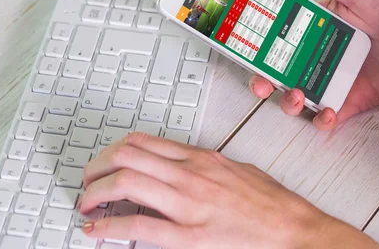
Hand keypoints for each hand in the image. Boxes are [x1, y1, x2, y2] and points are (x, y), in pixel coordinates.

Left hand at [80, 133, 378, 248]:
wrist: (291, 228)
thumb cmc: (270, 202)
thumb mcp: (236, 169)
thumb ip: (206, 166)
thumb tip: (181, 167)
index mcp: (202, 158)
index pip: (145, 142)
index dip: (114, 150)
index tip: (104, 162)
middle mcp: (191, 173)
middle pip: (127, 155)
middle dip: (97, 167)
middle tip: (88, 181)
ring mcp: (188, 203)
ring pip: (127, 181)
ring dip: (96, 192)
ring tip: (87, 202)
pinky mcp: (189, 236)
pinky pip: (138, 226)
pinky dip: (109, 227)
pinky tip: (97, 230)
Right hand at [250, 0, 378, 129]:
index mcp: (316, 26)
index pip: (277, 35)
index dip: (256, 42)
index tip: (239, 44)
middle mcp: (321, 53)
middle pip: (280, 70)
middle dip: (264, 79)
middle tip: (261, 81)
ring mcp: (336, 78)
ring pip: (298, 96)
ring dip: (288, 101)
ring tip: (295, 95)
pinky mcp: (354, 99)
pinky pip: (328, 116)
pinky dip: (322, 120)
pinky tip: (326, 113)